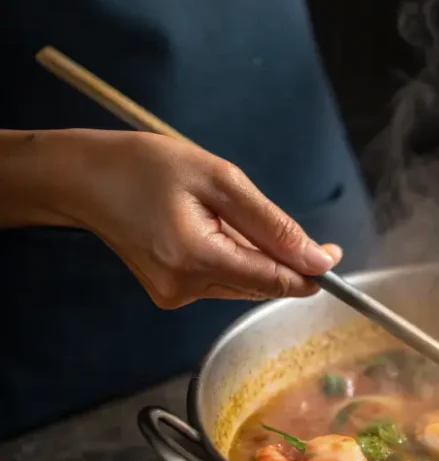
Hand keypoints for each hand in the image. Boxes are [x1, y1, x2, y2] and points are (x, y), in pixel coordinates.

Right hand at [55, 129, 338, 307]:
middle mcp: (186, 288)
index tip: (333, 254)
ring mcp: (175, 295)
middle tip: (265, 214)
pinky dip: (232, 256)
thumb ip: (273, 224)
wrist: (82, 177)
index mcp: (197, 260)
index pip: (275, 282)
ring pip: (244, 282)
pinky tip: (211, 226)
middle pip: (262, 284)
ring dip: (254, 254)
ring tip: (222, 212)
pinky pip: (223, 279)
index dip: (311, 271)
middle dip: (281, 256)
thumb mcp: (219, 180)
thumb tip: (318, 259)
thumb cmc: (145, 165)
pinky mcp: (170, 293)